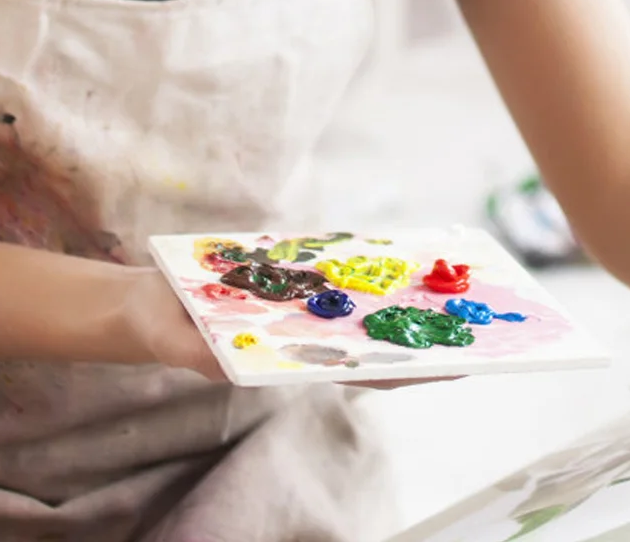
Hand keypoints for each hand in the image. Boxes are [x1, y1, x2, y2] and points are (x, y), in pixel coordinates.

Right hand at [112, 271, 459, 388]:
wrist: (151, 301)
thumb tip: (226, 363)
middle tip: (478, 323)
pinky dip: (374, 272)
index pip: (361, 375)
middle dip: (426, 337)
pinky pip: (345, 279)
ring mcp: (307, 311)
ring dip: (408, 302)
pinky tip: (403, 254)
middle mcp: (309, 340)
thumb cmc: (165, 327)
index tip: (452, 366)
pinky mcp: (298, 281)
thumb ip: (203, 355)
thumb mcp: (178, 343)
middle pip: (378, 344)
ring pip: (368, 311)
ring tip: (456, 283)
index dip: (406, 371)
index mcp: (291, 363)